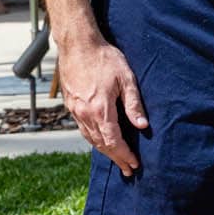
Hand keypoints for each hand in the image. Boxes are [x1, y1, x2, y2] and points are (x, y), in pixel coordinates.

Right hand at [60, 33, 146, 176]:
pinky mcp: (71, 105)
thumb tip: (142, 126)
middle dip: (116, 158)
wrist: (77, 44)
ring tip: (116, 159)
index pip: (113, 141)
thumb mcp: (126, 78)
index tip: (134, 164)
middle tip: (128, 169)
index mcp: (100, 109)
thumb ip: (133, 104)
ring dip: (104, 151)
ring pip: (90, 138)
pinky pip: (82, 129)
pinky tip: (101, 141)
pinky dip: (93, 139)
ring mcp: (76, 111)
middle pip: (101, 144)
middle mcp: (85, 114)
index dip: (124, 155)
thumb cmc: (104, 58)